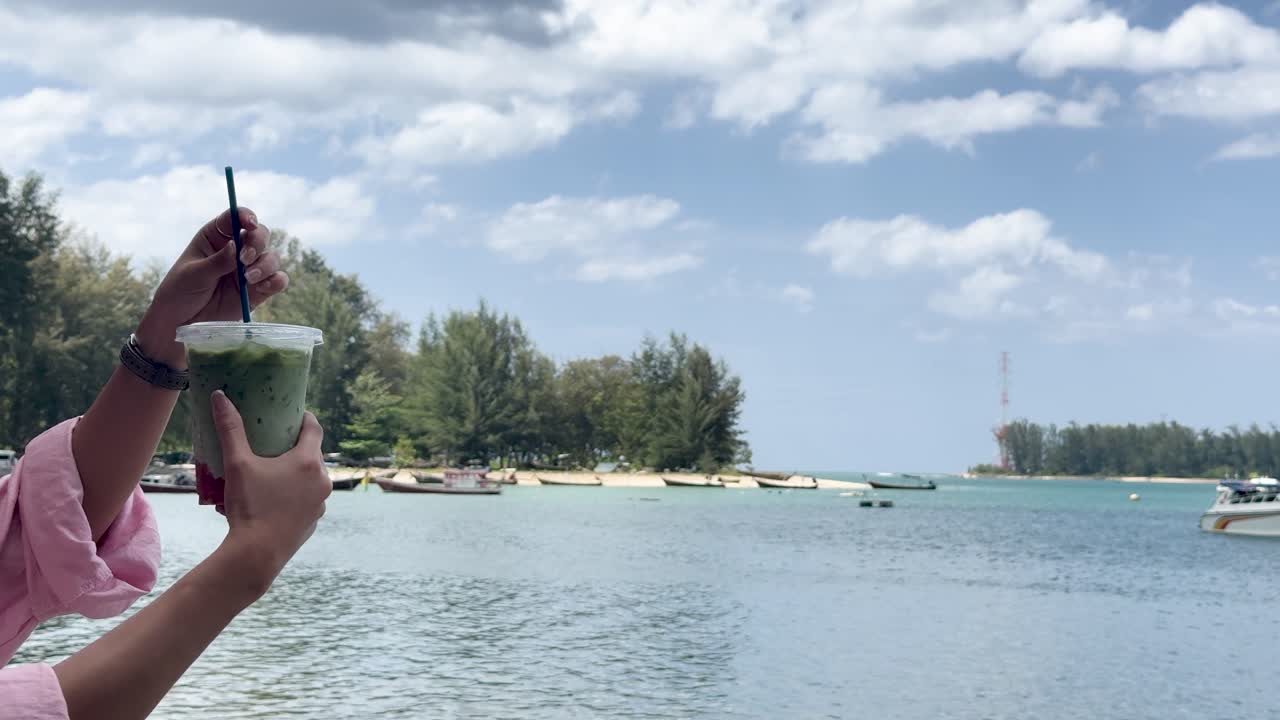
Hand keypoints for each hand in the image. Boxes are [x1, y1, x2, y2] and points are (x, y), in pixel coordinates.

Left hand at [135, 208, 288, 367]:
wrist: (180, 324)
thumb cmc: (179, 293)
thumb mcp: (194, 274)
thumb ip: (218, 261)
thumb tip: (238, 245)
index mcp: (216, 238)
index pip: (235, 218)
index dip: (246, 216)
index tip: (249, 223)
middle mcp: (236, 251)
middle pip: (260, 234)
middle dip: (258, 243)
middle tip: (245, 259)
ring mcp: (248, 271)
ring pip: (271, 257)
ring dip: (265, 265)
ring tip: (248, 279)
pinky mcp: (257, 291)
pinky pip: (277, 281)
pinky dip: (276, 281)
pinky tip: (263, 287)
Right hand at [210, 390, 329, 595]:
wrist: (257, 554)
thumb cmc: (250, 505)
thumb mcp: (237, 464)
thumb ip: (230, 429)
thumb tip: (219, 396)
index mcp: (309, 462)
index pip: (314, 428)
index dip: (304, 418)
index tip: (292, 414)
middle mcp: (323, 480)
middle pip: (313, 454)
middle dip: (296, 446)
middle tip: (275, 441)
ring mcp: (321, 502)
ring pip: (311, 478)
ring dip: (296, 472)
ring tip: (273, 470)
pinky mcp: (314, 520)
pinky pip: (306, 499)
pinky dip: (294, 494)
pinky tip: (275, 497)